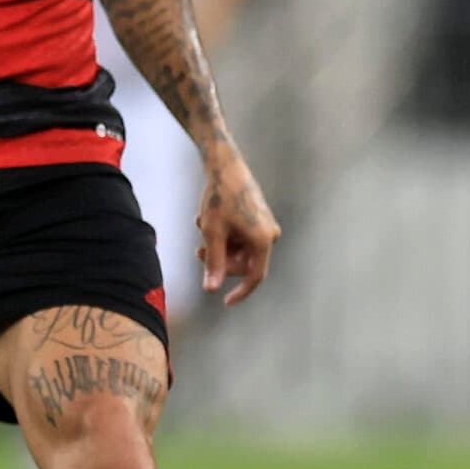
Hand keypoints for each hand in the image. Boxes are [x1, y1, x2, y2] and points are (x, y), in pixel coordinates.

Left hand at [197, 153, 280, 305]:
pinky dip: (225, 235)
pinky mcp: (259, 219)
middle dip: (221, 260)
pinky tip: (208, 220)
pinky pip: (241, 238)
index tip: (225, 302)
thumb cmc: (219, 198)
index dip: (240, 292)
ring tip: (201, 228)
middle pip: (244, 264)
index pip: (255, 277)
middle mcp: (270, 235)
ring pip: (240, 250)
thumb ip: (213, 262)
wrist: (225, 166)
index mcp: (263, 240)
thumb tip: (211, 289)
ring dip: (219, 245)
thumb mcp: (213, 233)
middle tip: (198, 251)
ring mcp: (266, 226)